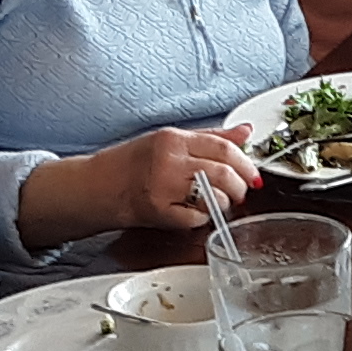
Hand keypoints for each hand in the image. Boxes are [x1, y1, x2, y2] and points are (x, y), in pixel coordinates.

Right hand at [86, 125, 259, 232]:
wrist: (97, 187)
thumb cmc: (131, 164)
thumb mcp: (169, 140)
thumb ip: (209, 137)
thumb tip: (245, 131)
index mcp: (173, 139)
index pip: (223, 148)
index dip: (246, 163)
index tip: (253, 174)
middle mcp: (168, 160)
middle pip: (223, 173)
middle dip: (240, 187)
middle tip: (240, 192)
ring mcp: (163, 186)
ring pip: (214, 196)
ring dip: (224, 203)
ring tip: (218, 203)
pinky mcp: (158, 211)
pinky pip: (196, 218)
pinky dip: (203, 218)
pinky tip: (196, 213)